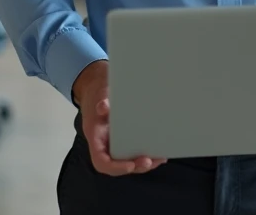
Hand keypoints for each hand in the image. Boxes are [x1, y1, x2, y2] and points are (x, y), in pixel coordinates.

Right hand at [72, 60, 166, 176]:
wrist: (98, 88)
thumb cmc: (98, 93)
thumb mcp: (99, 94)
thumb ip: (102, 100)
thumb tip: (103, 107)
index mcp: (96, 138)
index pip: (101, 161)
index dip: (115, 167)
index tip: (130, 165)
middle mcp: (105, 144)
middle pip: (118, 165)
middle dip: (135, 166)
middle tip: (150, 161)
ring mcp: (115, 143)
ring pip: (128, 161)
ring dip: (144, 163)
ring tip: (159, 159)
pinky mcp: (125, 139)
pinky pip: (134, 152)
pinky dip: (146, 155)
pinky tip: (159, 153)